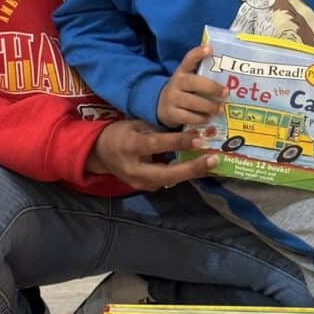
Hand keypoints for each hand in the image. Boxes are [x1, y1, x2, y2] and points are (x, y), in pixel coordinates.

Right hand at [86, 118, 216, 190]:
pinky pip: (167, 181)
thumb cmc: (119, 134)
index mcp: (130, 146)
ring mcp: (139, 182)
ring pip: (170, 180)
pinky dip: (184, 175)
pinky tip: (200, 169)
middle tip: (214, 159)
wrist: (100, 155)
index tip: (199, 139)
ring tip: (213, 165)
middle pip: (167, 172)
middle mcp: (134, 169)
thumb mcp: (135, 125)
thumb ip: (157, 130)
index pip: (156, 144)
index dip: (178, 142)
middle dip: (192, 167)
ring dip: (192, 173)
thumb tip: (187, 129)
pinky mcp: (145, 188)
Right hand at [156, 45, 223, 127]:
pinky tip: (209, 118)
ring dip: (208, 106)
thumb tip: (231, 76)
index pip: (189, 59)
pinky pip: (187, 117)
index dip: (198, 53)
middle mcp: (176, 83)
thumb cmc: (184, 90)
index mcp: (182, 71)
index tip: (210, 49)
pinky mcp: (172, 113)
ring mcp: (172, 98)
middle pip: (192, 82)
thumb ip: (203, 76)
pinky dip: (200, 118)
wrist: (161, 105)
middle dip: (211, 87)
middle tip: (225, 92)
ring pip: (191, 102)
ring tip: (221, 109)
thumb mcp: (189, 79)